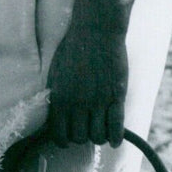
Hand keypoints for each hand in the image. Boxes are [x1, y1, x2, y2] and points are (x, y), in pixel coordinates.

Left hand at [45, 18, 128, 146]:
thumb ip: (56, 94)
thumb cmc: (74, 47)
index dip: (64, 140)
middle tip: (86, 129)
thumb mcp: (56, 72)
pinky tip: (115, 138)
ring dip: (99, 137)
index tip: (68, 138)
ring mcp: (98, 101)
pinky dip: (116, 137)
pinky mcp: (116, 96)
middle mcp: (78, 103)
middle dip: (82, 137)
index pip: (59, 134)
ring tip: (100, 130)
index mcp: (60, 97)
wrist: (96, 30)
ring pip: (97, 136)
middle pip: (79, 138)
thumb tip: (55, 113)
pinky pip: (116, 127)